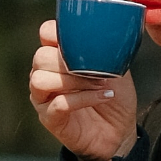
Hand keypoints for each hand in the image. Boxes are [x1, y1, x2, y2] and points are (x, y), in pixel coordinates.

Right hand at [29, 18, 136, 160]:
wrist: (119, 130)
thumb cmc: (113, 95)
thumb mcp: (116, 65)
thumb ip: (107, 48)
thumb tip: (112, 30)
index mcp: (57, 55)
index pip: (45, 33)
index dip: (58, 31)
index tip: (80, 39)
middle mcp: (44, 74)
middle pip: (41, 57)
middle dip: (69, 61)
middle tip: (97, 70)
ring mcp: (43, 98)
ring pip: (41, 80)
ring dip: (72, 80)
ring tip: (99, 84)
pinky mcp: (49, 118)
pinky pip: (58, 104)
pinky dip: (83, 98)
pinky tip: (102, 97)